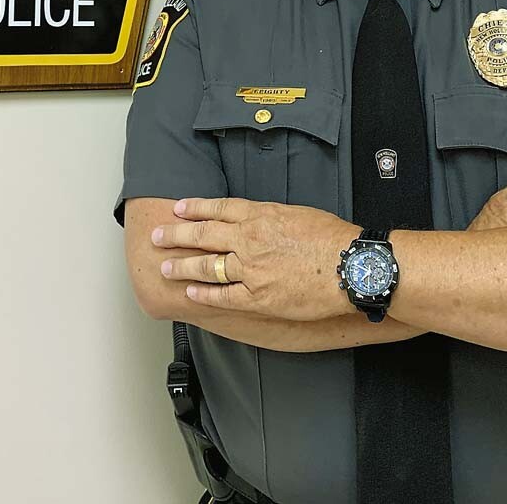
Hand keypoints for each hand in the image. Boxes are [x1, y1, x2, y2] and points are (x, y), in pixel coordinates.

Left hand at [151, 198, 358, 320]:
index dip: (195, 208)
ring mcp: (251, 269)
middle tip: (157, 236)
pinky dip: (204, 294)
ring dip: (183, 265)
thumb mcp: (297, 213)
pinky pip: (223, 295)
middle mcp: (249, 239)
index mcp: (260, 215)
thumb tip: (256, 218)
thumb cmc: (332, 238)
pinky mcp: (258, 297)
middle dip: (176, 235)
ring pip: (207, 265)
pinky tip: (191, 292)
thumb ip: (271, 216)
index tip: (178, 209)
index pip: (218, 208)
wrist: (350, 266)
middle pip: (203, 234)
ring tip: (166, 267)